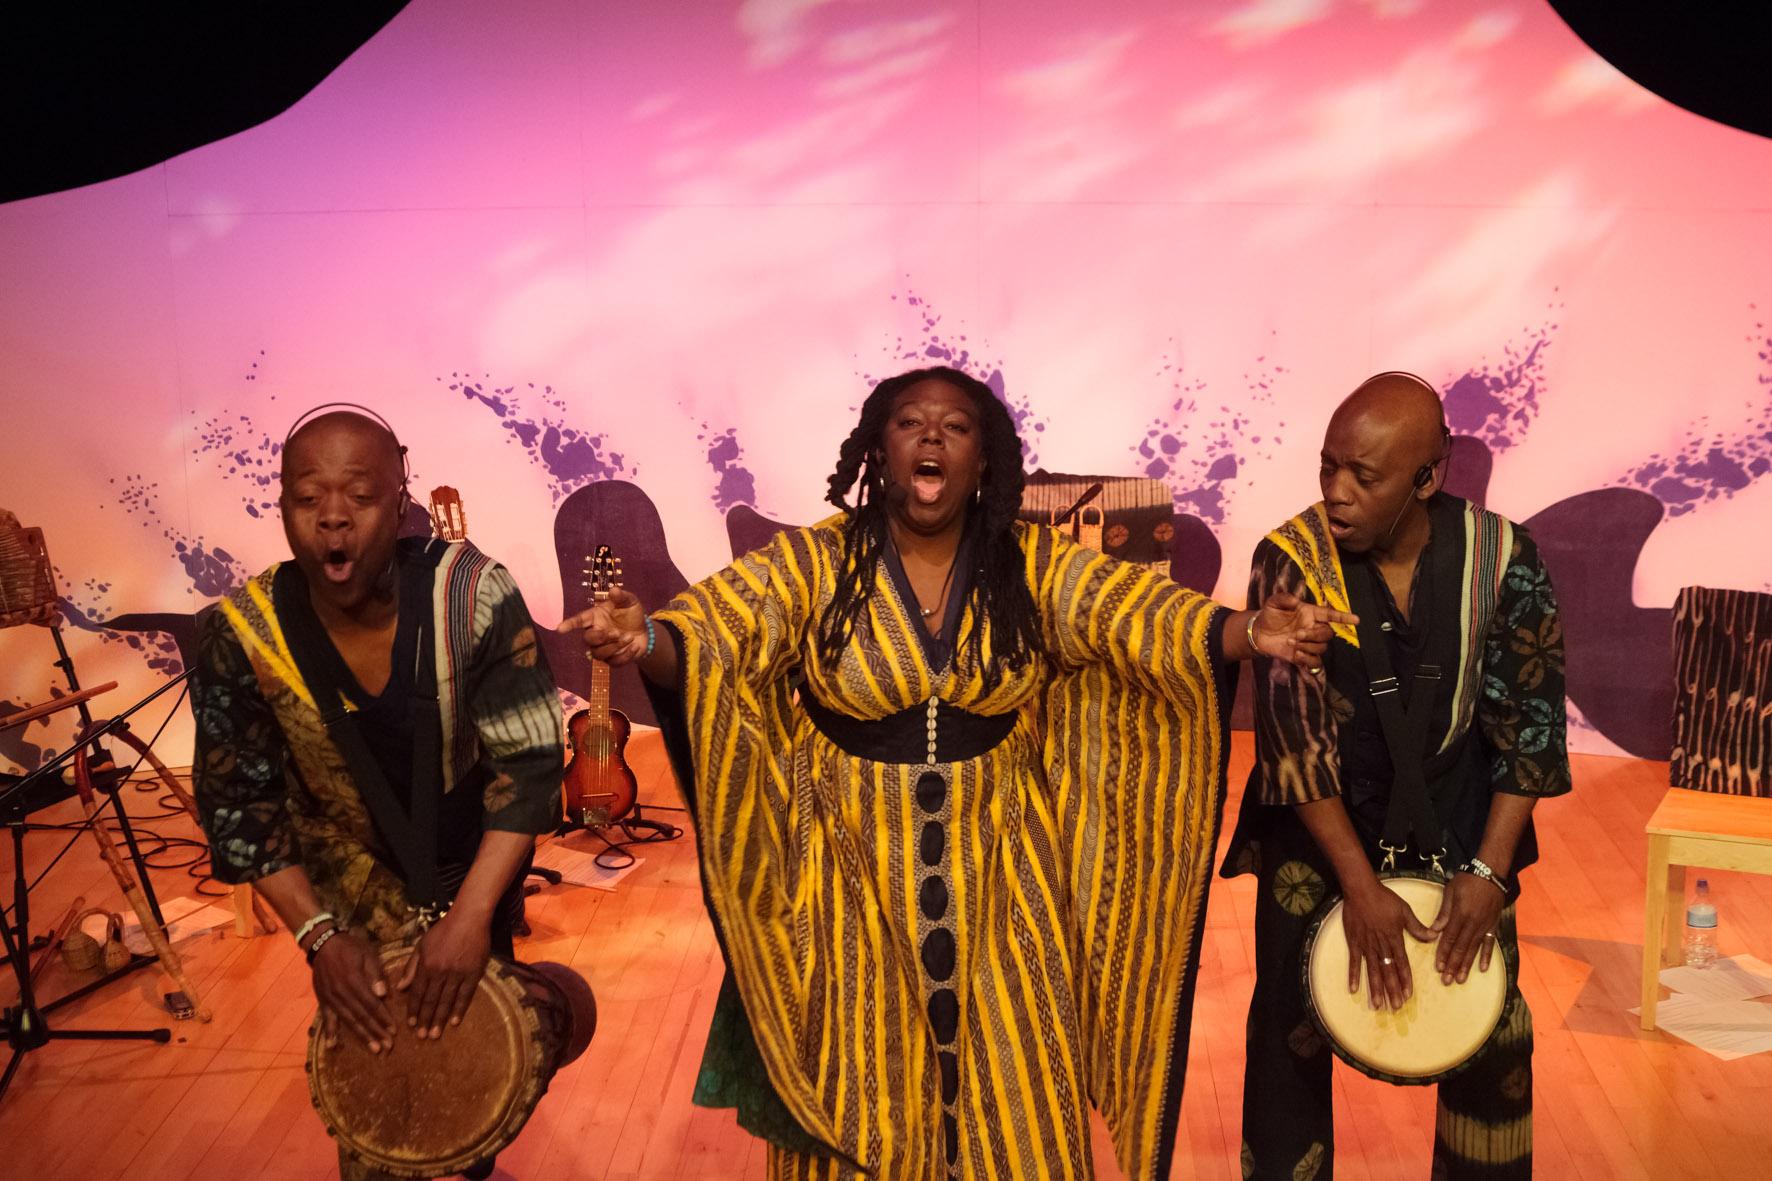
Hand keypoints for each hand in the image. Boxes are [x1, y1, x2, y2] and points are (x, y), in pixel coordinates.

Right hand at [312, 929, 395, 1051]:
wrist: (323, 944)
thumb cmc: (350, 947)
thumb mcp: (367, 954)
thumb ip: (374, 974)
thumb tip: (383, 995)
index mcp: (354, 981)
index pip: (372, 1005)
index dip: (383, 1018)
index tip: (394, 1031)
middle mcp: (342, 994)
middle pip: (361, 1017)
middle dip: (376, 1032)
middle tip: (388, 1047)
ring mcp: (331, 999)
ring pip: (348, 1021)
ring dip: (362, 1036)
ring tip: (373, 1049)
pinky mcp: (323, 1000)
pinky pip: (327, 1018)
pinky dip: (330, 1032)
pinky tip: (333, 1046)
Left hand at [395, 910, 490, 1038]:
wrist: (469, 918)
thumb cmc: (444, 930)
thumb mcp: (422, 945)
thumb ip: (411, 967)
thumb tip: (400, 988)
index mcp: (426, 964)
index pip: (418, 992)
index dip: (414, 1009)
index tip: (411, 1024)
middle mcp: (440, 971)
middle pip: (431, 1000)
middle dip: (426, 1019)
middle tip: (422, 1037)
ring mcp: (458, 973)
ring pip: (447, 1000)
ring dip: (440, 1019)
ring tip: (435, 1034)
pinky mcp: (474, 973)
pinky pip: (466, 995)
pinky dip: (459, 1009)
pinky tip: (454, 1021)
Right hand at [557, 587, 647, 665]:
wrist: (644, 630)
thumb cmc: (631, 614)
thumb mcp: (630, 602)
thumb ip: (621, 597)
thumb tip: (614, 590)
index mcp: (595, 617)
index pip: (579, 620)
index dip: (569, 624)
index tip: (560, 629)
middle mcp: (595, 632)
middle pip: (588, 639)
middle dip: (601, 637)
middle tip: (617, 632)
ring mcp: (603, 648)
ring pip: (599, 654)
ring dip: (615, 646)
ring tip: (630, 637)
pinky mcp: (612, 659)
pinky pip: (613, 663)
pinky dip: (625, 655)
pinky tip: (635, 646)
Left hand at [1252, 591, 1357, 671]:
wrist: (1259, 633)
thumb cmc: (1270, 615)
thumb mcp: (1273, 603)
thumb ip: (1283, 599)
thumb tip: (1294, 600)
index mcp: (1311, 613)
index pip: (1331, 615)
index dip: (1344, 617)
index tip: (1356, 620)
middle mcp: (1313, 628)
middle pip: (1327, 634)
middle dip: (1313, 635)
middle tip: (1296, 635)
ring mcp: (1309, 643)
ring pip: (1322, 647)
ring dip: (1307, 646)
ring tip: (1290, 642)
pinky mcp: (1303, 656)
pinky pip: (1315, 662)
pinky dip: (1307, 660)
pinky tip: (1295, 655)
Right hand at [1340, 878, 1436, 1010]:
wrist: (1361, 889)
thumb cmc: (1384, 898)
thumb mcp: (1404, 910)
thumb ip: (1417, 926)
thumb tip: (1434, 936)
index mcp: (1394, 938)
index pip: (1402, 964)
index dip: (1405, 980)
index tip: (1408, 995)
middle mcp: (1381, 945)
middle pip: (1388, 972)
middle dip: (1392, 990)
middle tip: (1396, 1007)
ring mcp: (1366, 945)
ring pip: (1372, 970)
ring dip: (1375, 988)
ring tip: (1377, 1005)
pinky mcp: (1354, 942)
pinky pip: (1354, 961)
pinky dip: (1353, 975)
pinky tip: (1353, 989)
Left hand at [1431, 872, 1506, 984]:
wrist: (1490, 874)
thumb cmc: (1467, 880)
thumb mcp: (1450, 891)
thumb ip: (1444, 912)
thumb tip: (1434, 931)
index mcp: (1460, 914)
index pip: (1449, 938)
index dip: (1443, 954)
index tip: (1439, 967)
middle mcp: (1473, 923)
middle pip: (1461, 948)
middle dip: (1453, 965)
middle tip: (1447, 981)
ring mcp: (1484, 925)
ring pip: (1474, 949)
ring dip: (1467, 965)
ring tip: (1461, 979)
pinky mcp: (1494, 925)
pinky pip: (1490, 943)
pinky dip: (1486, 956)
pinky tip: (1482, 968)